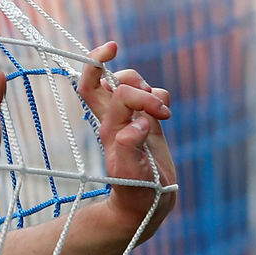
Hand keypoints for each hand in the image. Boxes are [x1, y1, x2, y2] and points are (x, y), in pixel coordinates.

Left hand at [77, 42, 176, 241]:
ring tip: (161, 115)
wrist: (147, 206)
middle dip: (137, 83)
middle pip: (115, 79)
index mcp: (107, 125)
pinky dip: (161, 98)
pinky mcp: (150, 123)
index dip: (95, 62)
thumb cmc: (135, 192)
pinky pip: (156, 96)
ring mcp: (133, 119)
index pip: (91, 85)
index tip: (112, 48)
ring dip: (151, 92)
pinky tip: (164, 116)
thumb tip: (136, 125)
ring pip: (137, 85)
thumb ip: (130, 147)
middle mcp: (115, 118)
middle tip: (157, 109)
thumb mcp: (129, 174)